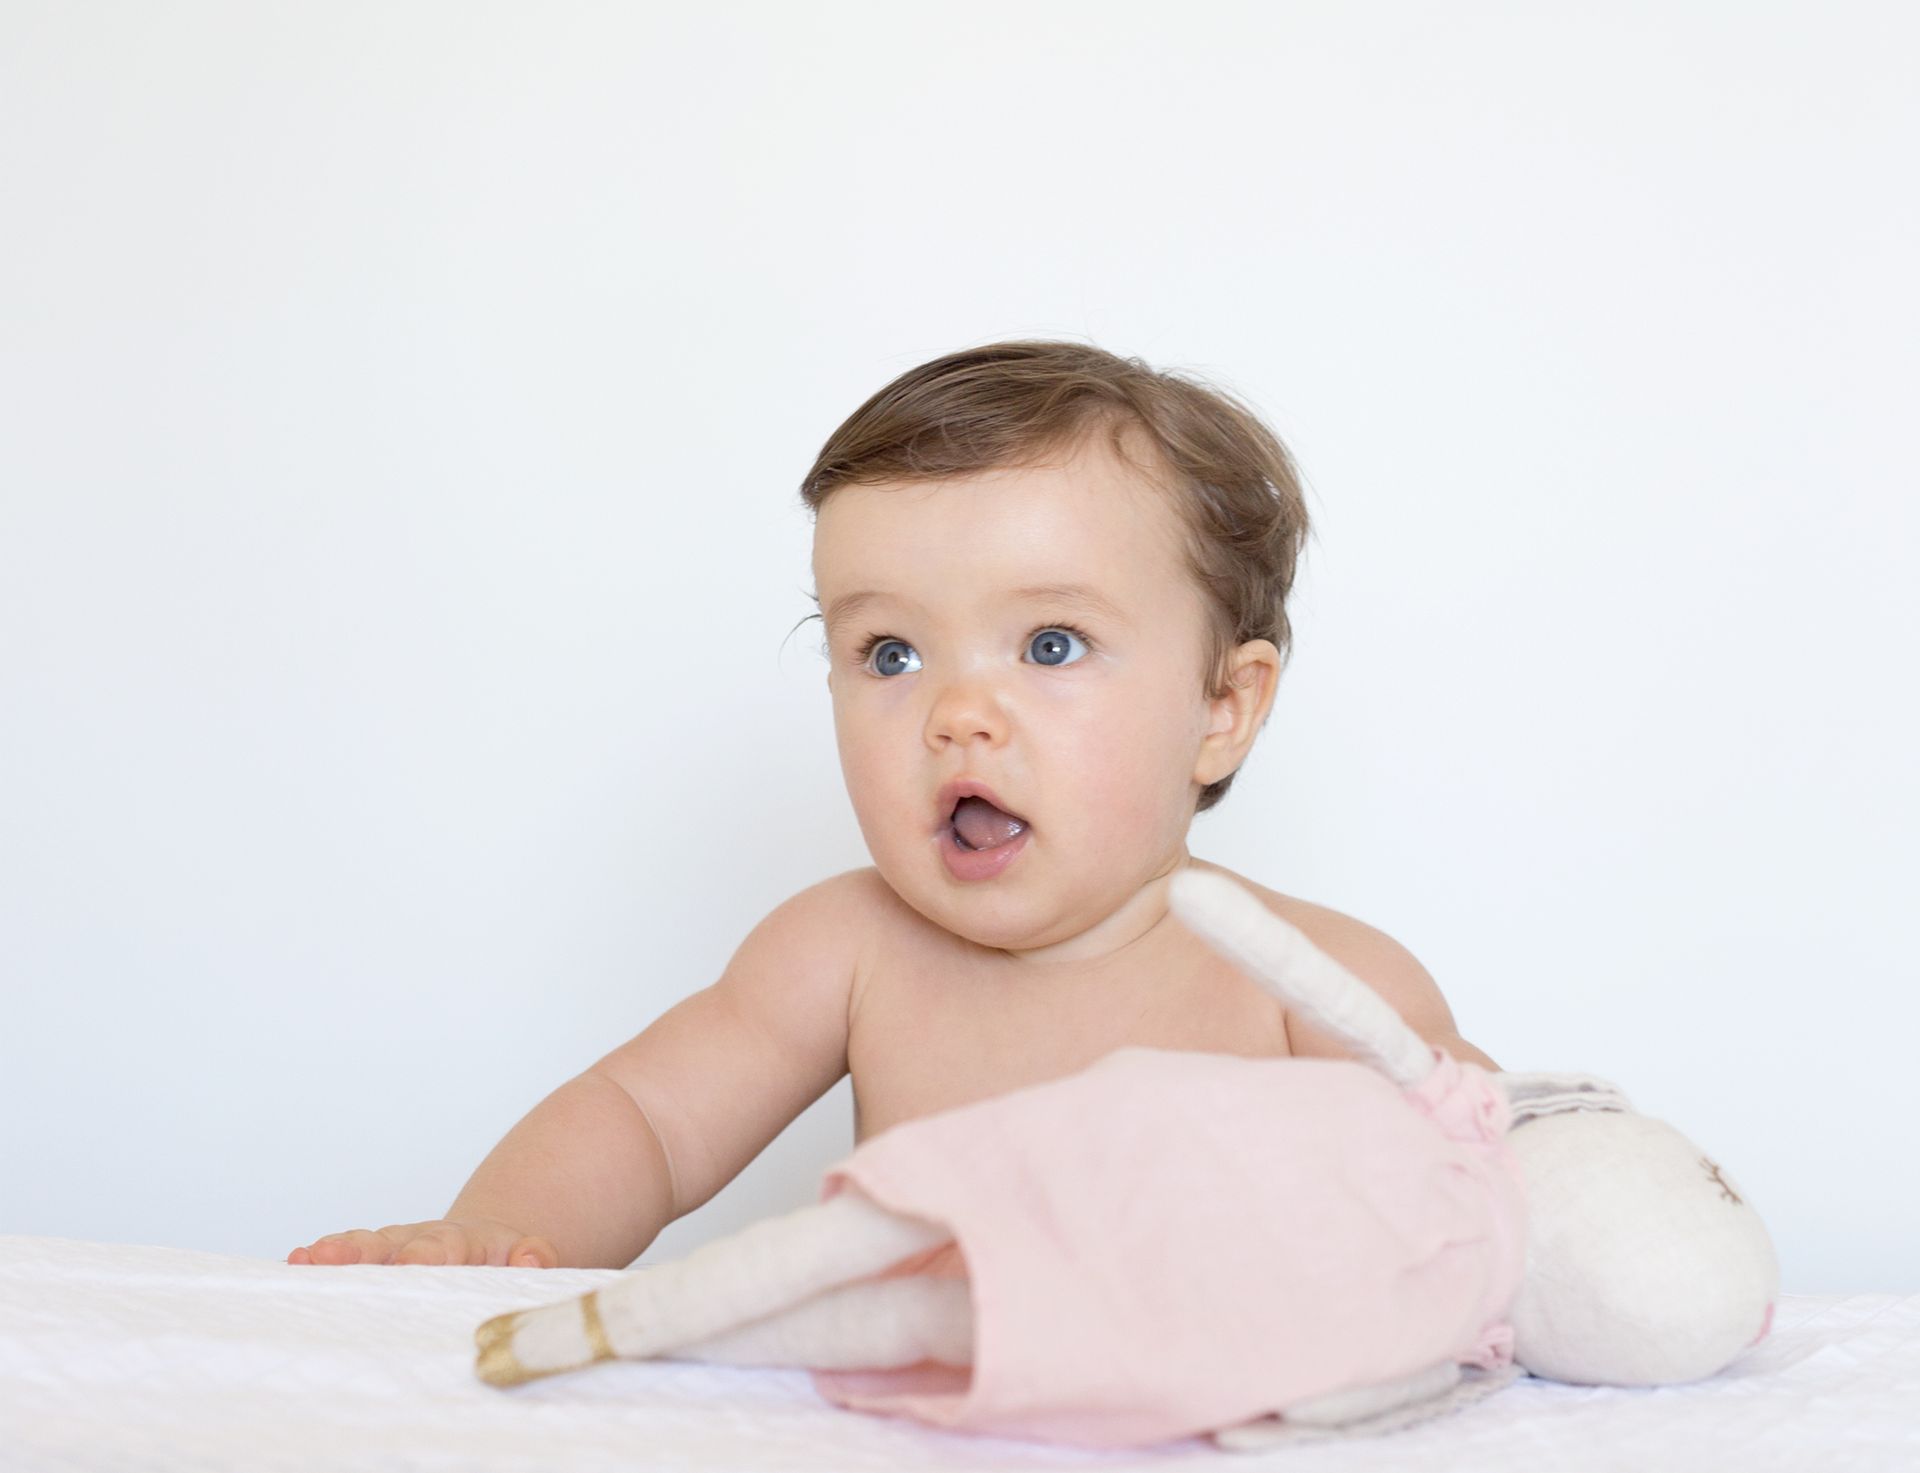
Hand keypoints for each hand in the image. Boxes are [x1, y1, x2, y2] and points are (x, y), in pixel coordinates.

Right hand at [286, 1218, 559, 1267]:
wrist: (486, 1246)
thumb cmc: (505, 1260)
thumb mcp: (530, 1256)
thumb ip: (536, 1256)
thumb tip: (531, 1256)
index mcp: (465, 1241)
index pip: (445, 1248)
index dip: (427, 1256)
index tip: (411, 1263)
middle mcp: (422, 1239)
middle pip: (392, 1243)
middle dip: (362, 1251)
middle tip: (331, 1255)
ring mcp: (394, 1248)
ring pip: (363, 1249)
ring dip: (334, 1254)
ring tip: (304, 1258)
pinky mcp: (374, 1261)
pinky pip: (346, 1261)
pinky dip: (321, 1262)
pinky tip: (294, 1263)